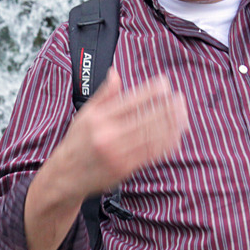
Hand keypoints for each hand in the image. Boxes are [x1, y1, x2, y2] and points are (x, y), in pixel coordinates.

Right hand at [54, 67, 189, 197]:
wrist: (66, 176)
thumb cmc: (76, 143)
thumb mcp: (84, 114)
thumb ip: (103, 94)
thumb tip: (116, 73)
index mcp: (99, 119)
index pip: (130, 100)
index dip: (150, 91)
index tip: (165, 83)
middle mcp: (108, 135)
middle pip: (145, 118)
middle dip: (166, 107)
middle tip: (180, 98)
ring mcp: (118, 153)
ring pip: (151, 136)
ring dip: (171, 124)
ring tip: (183, 114)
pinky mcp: (126, 168)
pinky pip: (151, 153)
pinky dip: (166, 143)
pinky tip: (176, 134)